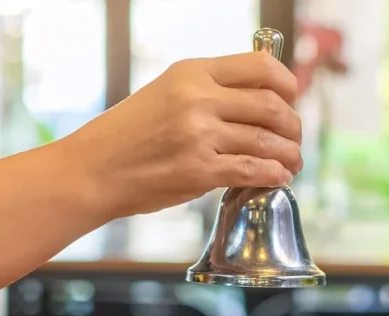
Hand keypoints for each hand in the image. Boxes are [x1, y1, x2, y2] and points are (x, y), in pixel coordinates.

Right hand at [62, 51, 302, 217]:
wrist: (94, 169)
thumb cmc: (129, 133)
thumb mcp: (167, 91)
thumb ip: (211, 89)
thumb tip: (263, 94)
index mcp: (192, 72)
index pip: (260, 66)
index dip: (287, 84)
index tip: (292, 100)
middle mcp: (198, 98)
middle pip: (271, 105)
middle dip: (293, 125)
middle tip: (294, 137)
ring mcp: (198, 135)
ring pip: (267, 140)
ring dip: (289, 153)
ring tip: (292, 161)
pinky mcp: (198, 170)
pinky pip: (252, 170)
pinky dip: (273, 174)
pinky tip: (279, 176)